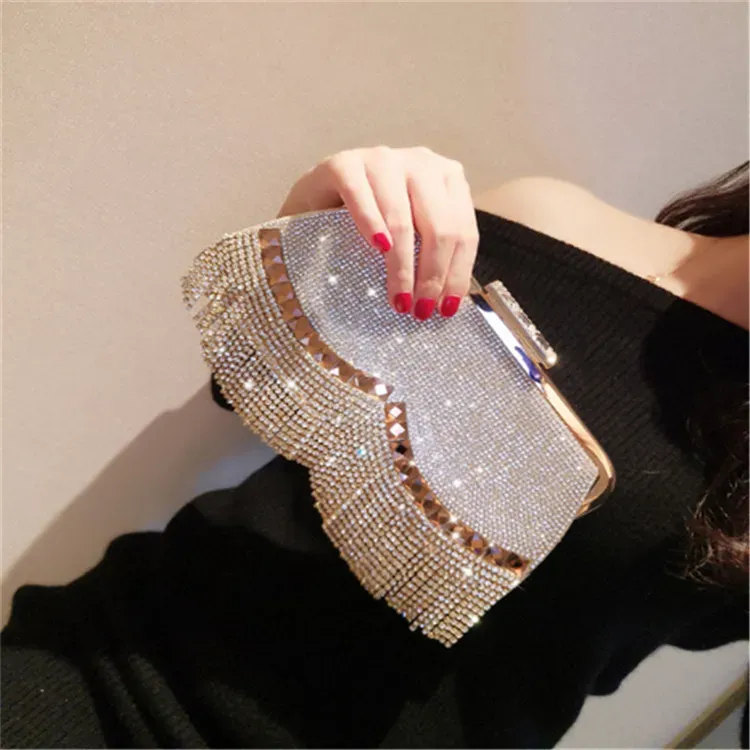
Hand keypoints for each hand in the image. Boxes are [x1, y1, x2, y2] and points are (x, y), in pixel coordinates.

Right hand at [278, 146, 478, 319]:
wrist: (316, 200)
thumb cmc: (371, 222)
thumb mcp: (411, 234)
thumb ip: (432, 255)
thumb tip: (448, 304)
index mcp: (446, 178)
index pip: (463, 231)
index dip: (458, 273)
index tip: (447, 309)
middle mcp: (420, 162)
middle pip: (439, 227)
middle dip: (432, 276)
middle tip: (420, 311)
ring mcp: (382, 159)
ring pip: (402, 219)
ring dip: (402, 267)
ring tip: (398, 300)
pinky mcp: (344, 164)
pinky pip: (360, 196)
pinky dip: (371, 225)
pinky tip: (377, 249)